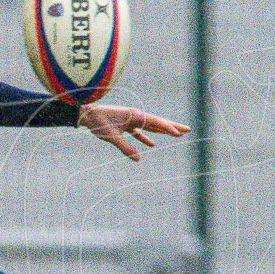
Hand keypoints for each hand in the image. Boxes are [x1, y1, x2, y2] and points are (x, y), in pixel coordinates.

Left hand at [76, 104, 190, 159]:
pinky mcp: (125, 125)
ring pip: (150, 126)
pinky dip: (145, 137)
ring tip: (177, 134)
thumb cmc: (98, 123)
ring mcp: (131, 120)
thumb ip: (124, 147)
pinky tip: (151, 145)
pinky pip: (139, 132)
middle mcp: (135, 116)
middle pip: (158, 122)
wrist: (86, 114)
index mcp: (134, 115)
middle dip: (172, 126)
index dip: (167, 128)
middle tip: (188, 130)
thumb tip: (138, 158)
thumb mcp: (111, 136)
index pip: (155, 122)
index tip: (178, 133)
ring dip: (163, 131)